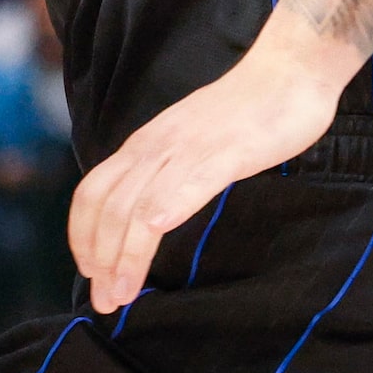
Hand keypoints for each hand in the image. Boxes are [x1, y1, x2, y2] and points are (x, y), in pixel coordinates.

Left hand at [69, 49, 338, 310]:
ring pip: (138, 205)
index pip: (93, 193)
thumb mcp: (190, 144)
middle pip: (107, 207)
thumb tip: (149, 214)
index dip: (82, 236)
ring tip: (122, 294)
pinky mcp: (225, 151)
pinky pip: (186, 184)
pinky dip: (164, 211)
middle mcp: (155, 146)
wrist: (289, 71)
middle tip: (104, 300)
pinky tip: (154, 235)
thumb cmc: (246, 113)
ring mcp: (188, 148)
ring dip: (124, 254)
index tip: (90, 273)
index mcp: (145, 145)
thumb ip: (166, 173)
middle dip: (99, 259)